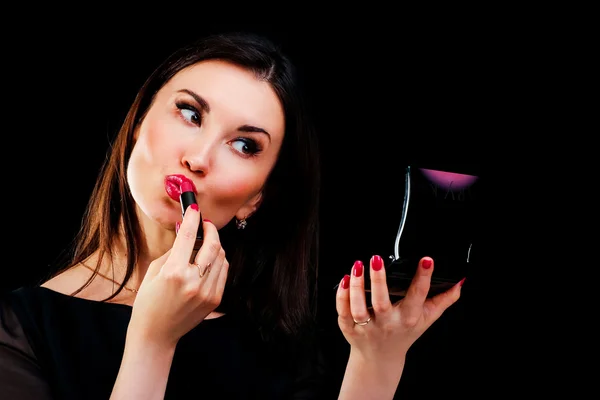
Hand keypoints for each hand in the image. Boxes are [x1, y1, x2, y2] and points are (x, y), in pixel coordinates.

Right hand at [128, 205, 228, 347]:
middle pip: (213, 244)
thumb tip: (185, 229)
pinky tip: (209, 259)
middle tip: (205, 224)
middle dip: (210, 229)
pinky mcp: (215, 299)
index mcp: (174, 272)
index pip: (188, 235)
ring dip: (215, 245)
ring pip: (221, 257)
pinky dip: (218, 260)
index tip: (193, 208)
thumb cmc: (149, 301)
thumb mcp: (155, 271)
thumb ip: (173, 249)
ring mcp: (207, 291)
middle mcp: (193, 281)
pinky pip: (223, 271)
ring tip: (205, 243)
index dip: (192, 217)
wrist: (156, 333)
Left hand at [336, 256, 462, 365]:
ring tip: (358, 265)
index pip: (418, 296)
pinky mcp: (349, 328)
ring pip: (359, 307)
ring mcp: (367, 327)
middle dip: (379, 279)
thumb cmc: (404, 334)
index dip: (423, 277)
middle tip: (376, 258)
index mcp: (409, 318)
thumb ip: (443, 300)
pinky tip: (344, 279)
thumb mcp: (426, 318)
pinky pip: (343, 312)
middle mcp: (387, 324)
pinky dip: (342, 296)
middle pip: (382, 302)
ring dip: (356, 286)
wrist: (380, 359)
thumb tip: (459, 283)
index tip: (426, 260)